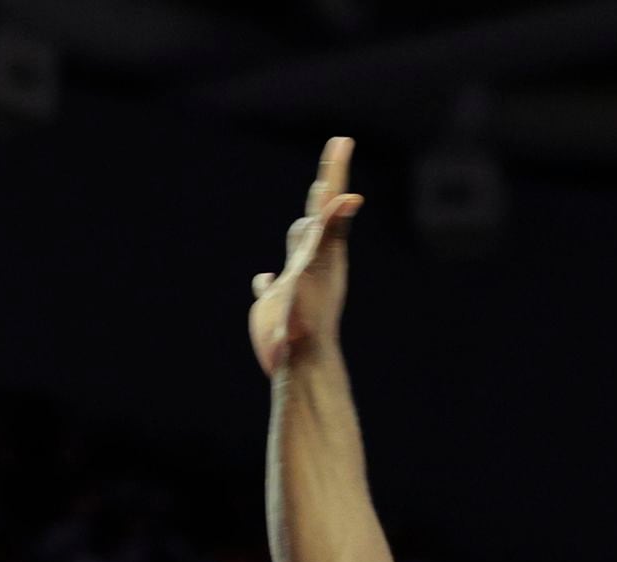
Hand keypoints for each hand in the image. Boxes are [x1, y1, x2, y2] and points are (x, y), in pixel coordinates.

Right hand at [248, 137, 362, 374]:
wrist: (301, 365)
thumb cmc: (309, 318)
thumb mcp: (318, 267)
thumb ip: (330, 229)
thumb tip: (351, 196)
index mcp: (321, 252)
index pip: (328, 203)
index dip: (334, 171)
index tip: (343, 141)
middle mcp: (310, 264)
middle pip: (319, 216)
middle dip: (326, 185)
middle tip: (337, 154)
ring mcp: (294, 285)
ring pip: (300, 248)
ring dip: (304, 227)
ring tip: (312, 211)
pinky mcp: (276, 307)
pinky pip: (272, 287)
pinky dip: (267, 281)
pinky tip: (264, 280)